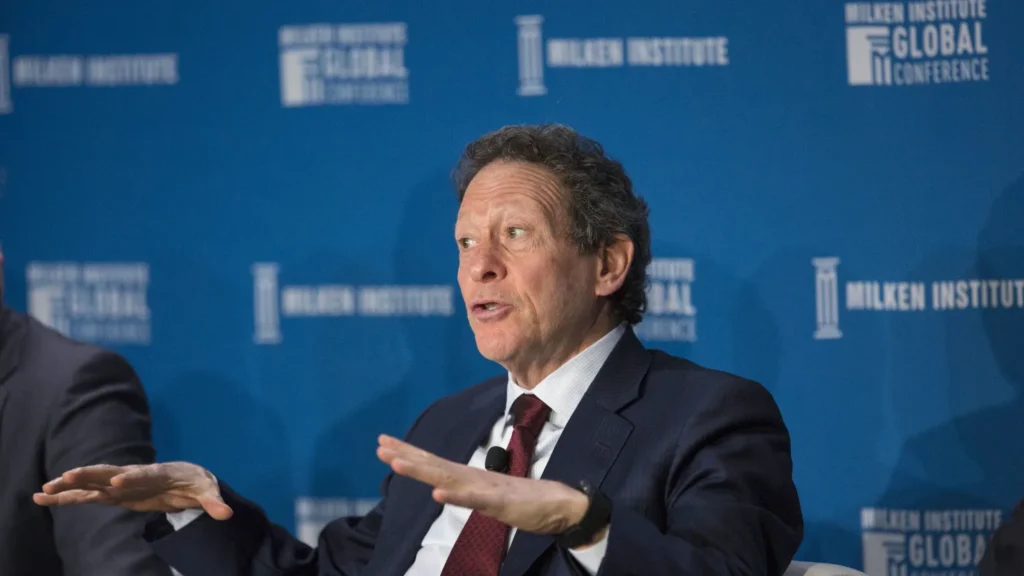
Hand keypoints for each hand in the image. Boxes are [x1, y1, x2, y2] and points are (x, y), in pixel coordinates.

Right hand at [33, 462, 232, 519]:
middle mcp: (136, 475)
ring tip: (44, 490)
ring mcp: (123, 484)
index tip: (118, 482)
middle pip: (110, 473)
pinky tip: (46, 500)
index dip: (133, 479)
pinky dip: (69, 498)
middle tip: (67, 477)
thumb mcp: (209, 491)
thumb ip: (214, 502)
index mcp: (159, 473)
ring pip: (93, 483)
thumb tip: (227, 514)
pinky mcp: (116, 494)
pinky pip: (90, 496)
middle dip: (90, 475)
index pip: (144, 475)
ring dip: (70, 487)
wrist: (189, 477)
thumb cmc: (197, 481)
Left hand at [376, 435, 592, 537]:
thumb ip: (471, 491)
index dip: (409, 453)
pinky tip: (437, 494)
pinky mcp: (501, 503)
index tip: (384, 443)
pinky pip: (475, 500)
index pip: (434, 463)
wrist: (564, 505)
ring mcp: (487, 490)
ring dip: (422, 469)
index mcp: (471, 478)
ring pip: (448, 478)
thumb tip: (449, 488)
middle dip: (406, 454)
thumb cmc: (528, 501)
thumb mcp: (491, 497)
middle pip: (434, 465)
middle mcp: (475, 478)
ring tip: (397, 462)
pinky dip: (456, 496)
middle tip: (379, 443)